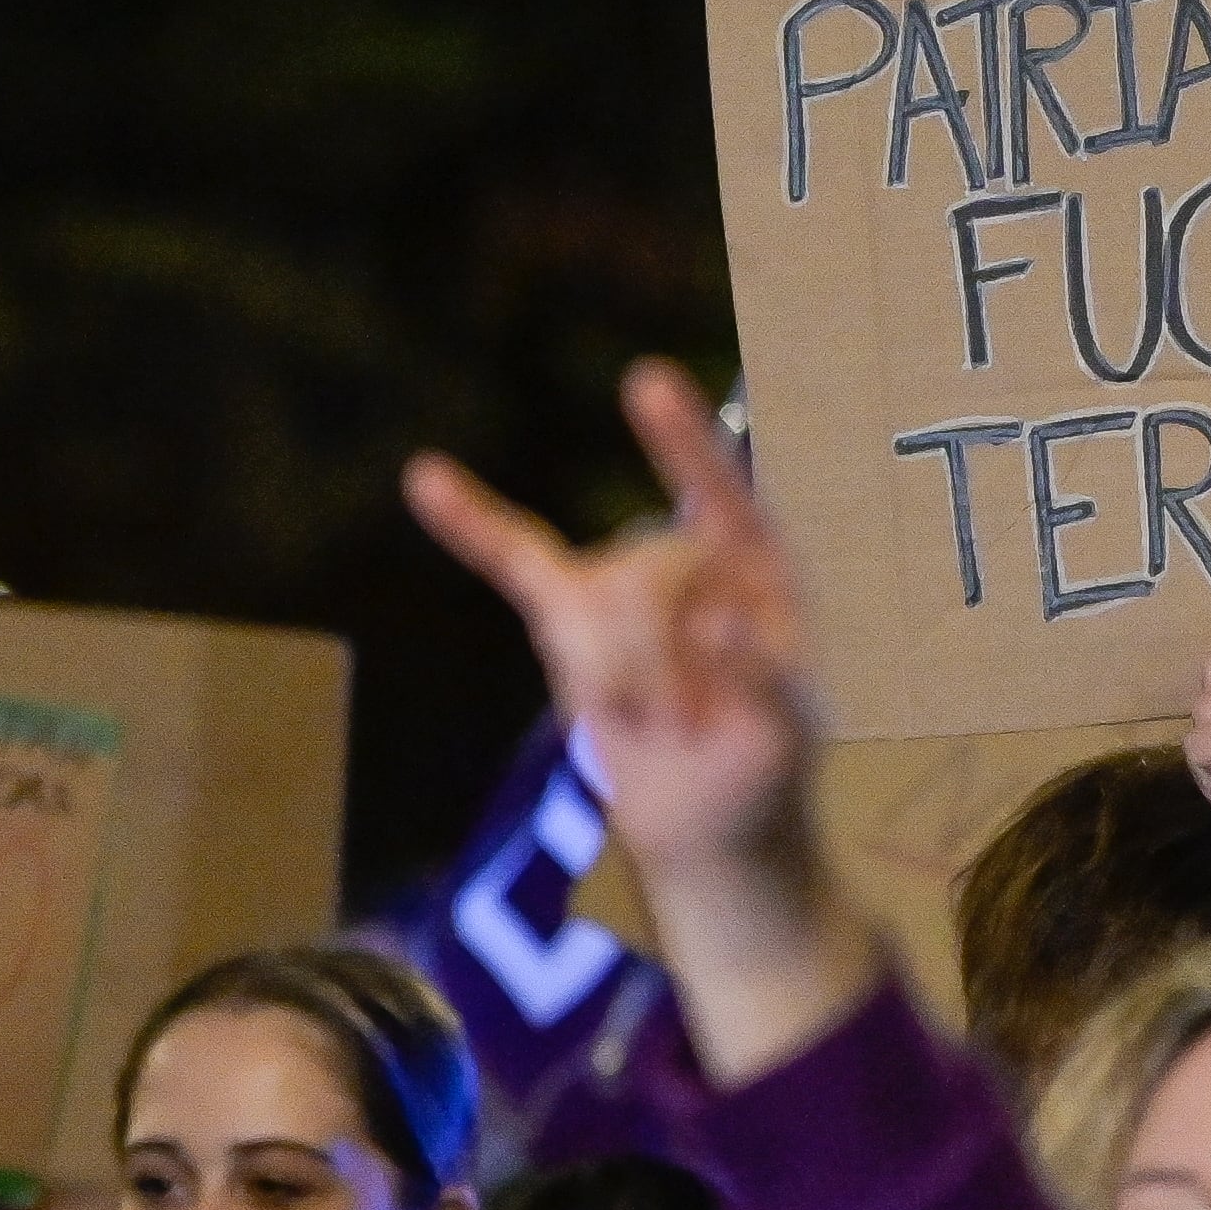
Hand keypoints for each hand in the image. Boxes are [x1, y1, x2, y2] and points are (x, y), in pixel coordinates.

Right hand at [404, 359, 873, 1082]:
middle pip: (642, 576)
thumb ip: (760, 677)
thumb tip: (716, 623)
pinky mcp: (568, 626)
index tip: (642, 383)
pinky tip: (424, 478)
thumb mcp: (786, 729)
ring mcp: (621, 588)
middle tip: (688, 728)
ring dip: (616, 685)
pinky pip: (514, 562)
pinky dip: (470, 523)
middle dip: (659, 665)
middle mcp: (688, 558)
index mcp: (758, 566)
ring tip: (658, 727)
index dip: (682, 441)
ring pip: (586, 610)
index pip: (720, 489)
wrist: (714, 826)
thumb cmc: (766, 764)